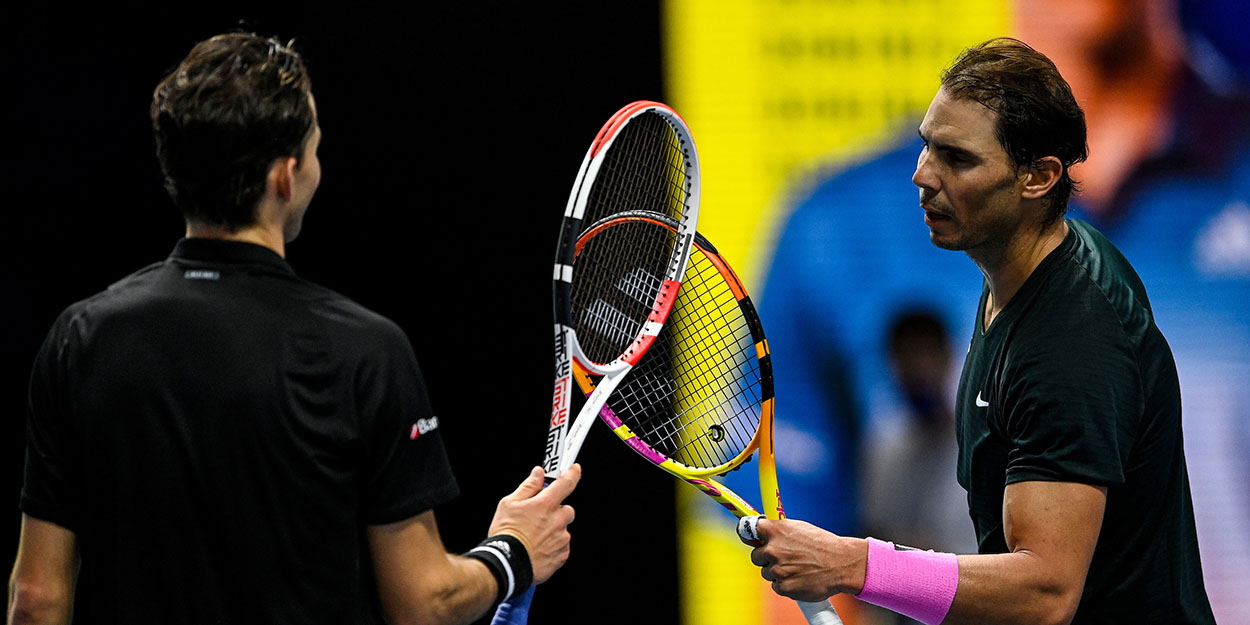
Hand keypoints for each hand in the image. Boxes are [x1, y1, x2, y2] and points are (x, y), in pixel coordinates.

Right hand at [488, 464, 580, 584]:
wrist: (507, 564)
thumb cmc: (506, 534)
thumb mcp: (509, 504)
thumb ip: (528, 487)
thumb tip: (538, 473)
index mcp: (546, 505)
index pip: (566, 483)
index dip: (572, 473)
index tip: (574, 469)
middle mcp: (558, 520)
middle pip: (566, 509)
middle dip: (556, 510)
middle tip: (539, 516)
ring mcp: (562, 538)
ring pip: (563, 528)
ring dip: (553, 529)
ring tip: (534, 536)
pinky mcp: (562, 555)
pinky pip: (562, 545)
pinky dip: (553, 545)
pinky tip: (538, 547)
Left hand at [745, 518, 866, 601]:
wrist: (841, 564)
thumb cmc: (822, 545)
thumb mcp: (799, 529)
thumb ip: (779, 531)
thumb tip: (764, 534)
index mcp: (776, 530)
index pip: (746, 529)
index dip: (746, 533)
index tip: (746, 536)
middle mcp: (773, 549)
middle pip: (756, 556)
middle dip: (766, 558)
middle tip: (783, 558)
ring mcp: (777, 569)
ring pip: (767, 572)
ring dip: (778, 572)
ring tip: (798, 568)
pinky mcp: (783, 587)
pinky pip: (776, 586)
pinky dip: (786, 584)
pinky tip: (800, 578)